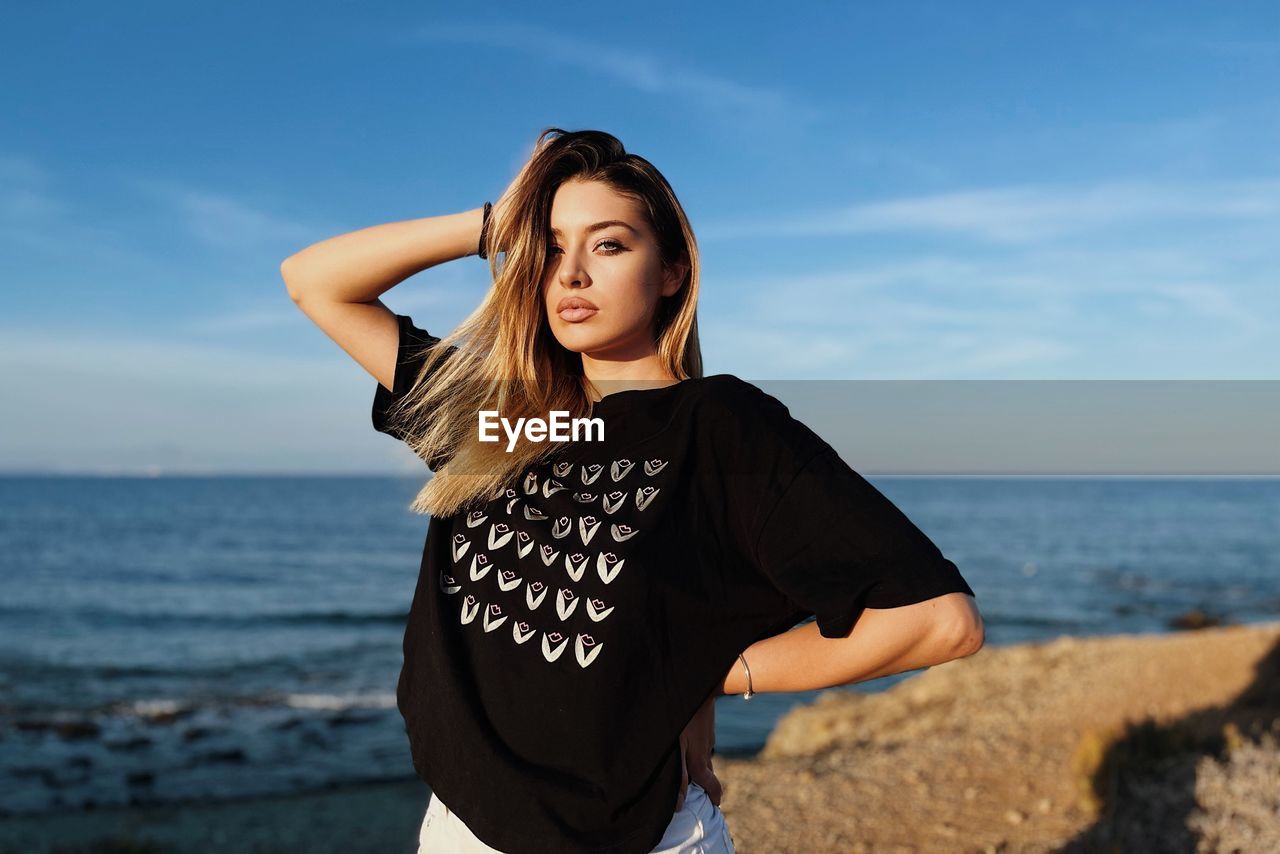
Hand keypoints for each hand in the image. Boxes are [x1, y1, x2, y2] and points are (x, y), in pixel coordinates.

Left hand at [676, 691, 721, 810]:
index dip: (713, 797)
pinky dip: (698, 751)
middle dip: (709, 786)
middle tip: (707, 795)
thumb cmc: (684, 719)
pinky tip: (690, 746)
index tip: (715, 806)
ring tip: (693, 772)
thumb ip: (679, 775)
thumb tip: (680, 802)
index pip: (710, 785)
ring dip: (702, 768)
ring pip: (705, 757)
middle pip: (709, 773)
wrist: (698, 690)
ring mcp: (707, 738)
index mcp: (698, 762)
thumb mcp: (678, 749)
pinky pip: (703, 744)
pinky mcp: (706, 727)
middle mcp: (705, 751)